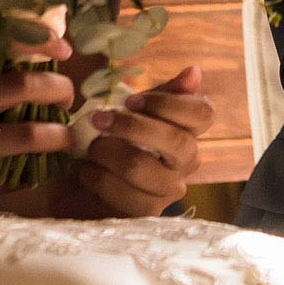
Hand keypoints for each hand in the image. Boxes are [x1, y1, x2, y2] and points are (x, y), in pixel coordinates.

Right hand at [0, 52, 75, 205]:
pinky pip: (10, 178)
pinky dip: (34, 171)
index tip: (63, 46)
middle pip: (21, 88)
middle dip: (58, 90)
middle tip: (68, 96)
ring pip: (25, 137)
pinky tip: (44, 166)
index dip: (38, 42)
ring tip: (66, 136)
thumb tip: (39, 50)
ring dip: (57, 135)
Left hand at [51, 64, 213, 218]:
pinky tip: (85, 170)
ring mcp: (170, 190)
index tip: (132, 100)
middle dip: (133, 127)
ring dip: (107, 152)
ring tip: (89, 148)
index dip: (168, 103)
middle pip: (178, 142)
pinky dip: (97, 177)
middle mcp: (187, 162)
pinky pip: (124, 195)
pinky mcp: (147, 214)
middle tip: (99, 119)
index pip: (203, 113)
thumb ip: (162, 94)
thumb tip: (195, 70)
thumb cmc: (112, 140)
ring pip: (143, 167)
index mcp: (187, 130)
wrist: (80, 183)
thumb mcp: (133, 111)